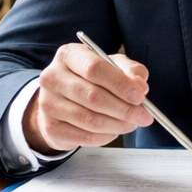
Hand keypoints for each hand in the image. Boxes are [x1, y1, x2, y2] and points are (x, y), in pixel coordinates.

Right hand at [23, 43, 153, 151]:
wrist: (61, 101)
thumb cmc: (89, 80)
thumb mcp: (112, 66)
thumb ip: (130, 71)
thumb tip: (140, 86)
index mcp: (69, 55)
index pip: (95, 68)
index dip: (120, 84)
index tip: (140, 96)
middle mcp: (53, 77)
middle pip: (93, 96)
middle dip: (124, 109)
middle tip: (143, 116)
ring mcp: (48, 103)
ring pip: (90, 119)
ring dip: (117, 124)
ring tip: (130, 123)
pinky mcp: (50, 127)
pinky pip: (85, 136)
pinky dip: (105, 136)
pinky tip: (113, 130)